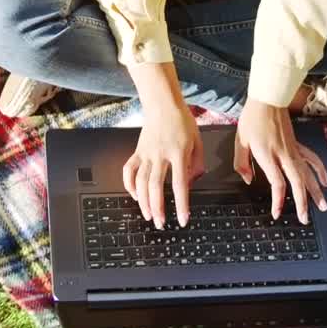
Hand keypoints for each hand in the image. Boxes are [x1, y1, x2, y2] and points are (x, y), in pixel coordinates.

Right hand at [122, 101, 204, 227]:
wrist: (163, 104)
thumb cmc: (182, 122)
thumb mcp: (198, 141)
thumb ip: (197, 164)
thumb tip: (190, 184)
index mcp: (178, 153)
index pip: (179, 184)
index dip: (181, 204)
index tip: (182, 219)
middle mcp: (160, 154)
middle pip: (156, 186)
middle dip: (157, 208)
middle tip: (160, 223)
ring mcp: (146, 153)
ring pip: (141, 182)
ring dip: (144, 202)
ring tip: (148, 215)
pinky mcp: (137, 151)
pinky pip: (129, 171)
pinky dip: (129, 186)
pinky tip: (135, 196)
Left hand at [233, 100, 326, 223]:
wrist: (268, 99)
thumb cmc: (252, 118)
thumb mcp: (239, 140)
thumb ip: (241, 162)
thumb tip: (248, 179)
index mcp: (267, 154)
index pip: (277, 183)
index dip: (278, 200)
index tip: (276, 213)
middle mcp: (283, 154)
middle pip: (297, 182)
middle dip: (303, 202)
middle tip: (304, 219)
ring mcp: (293, 149)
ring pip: (308, 173)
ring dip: (316, 191)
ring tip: (323, 206)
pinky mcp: (297, 145)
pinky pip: (312, 159)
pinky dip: (320, 171)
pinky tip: (325, 182)